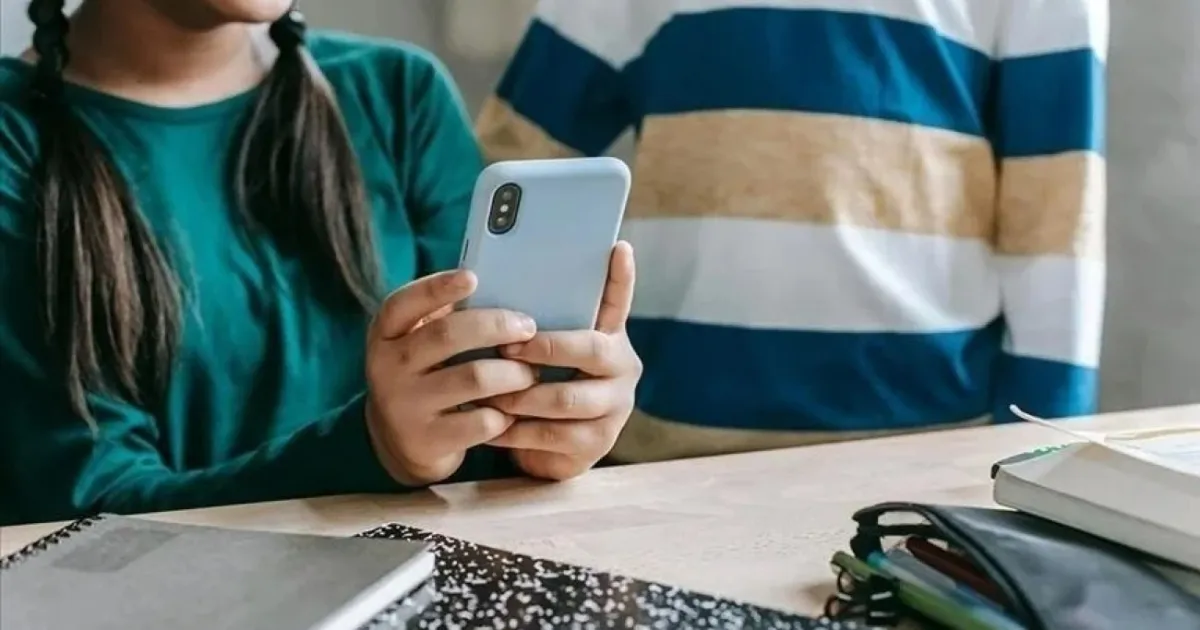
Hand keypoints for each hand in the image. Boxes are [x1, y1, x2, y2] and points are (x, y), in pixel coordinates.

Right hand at [364, 270, 539, 485]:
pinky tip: (515, 409)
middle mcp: (388, 367)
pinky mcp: (428, 440)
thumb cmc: (424, 375)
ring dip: (513, 372)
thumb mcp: (418, 344)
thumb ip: (444, 317)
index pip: (403, 303)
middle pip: (448, 335)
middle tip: (528, 327)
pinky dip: (506, 413)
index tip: (473, 277)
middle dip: (497, 326)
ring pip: (475, 378)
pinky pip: (481, 421)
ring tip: (531, 372)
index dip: (437, 287)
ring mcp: (406, 406)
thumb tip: (501, 288)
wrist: (399, 441)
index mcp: (385, 334)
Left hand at [486, 242, 641, 479]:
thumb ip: (534, 326)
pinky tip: (489, 424)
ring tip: (488, 390)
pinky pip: (550, 434)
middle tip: (505, 348)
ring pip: (566, 397)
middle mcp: (622, 369)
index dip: (620, 277)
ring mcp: (614, 408)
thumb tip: (489, 286)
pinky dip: (514, 430)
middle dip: (545, 348)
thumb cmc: (538, 387)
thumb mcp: (541, 355)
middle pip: (591, 350)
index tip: (618, 247)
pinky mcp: (597, 444)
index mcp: (610, 338)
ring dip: (521, 394)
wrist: (548, 451)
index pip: (618, 302)